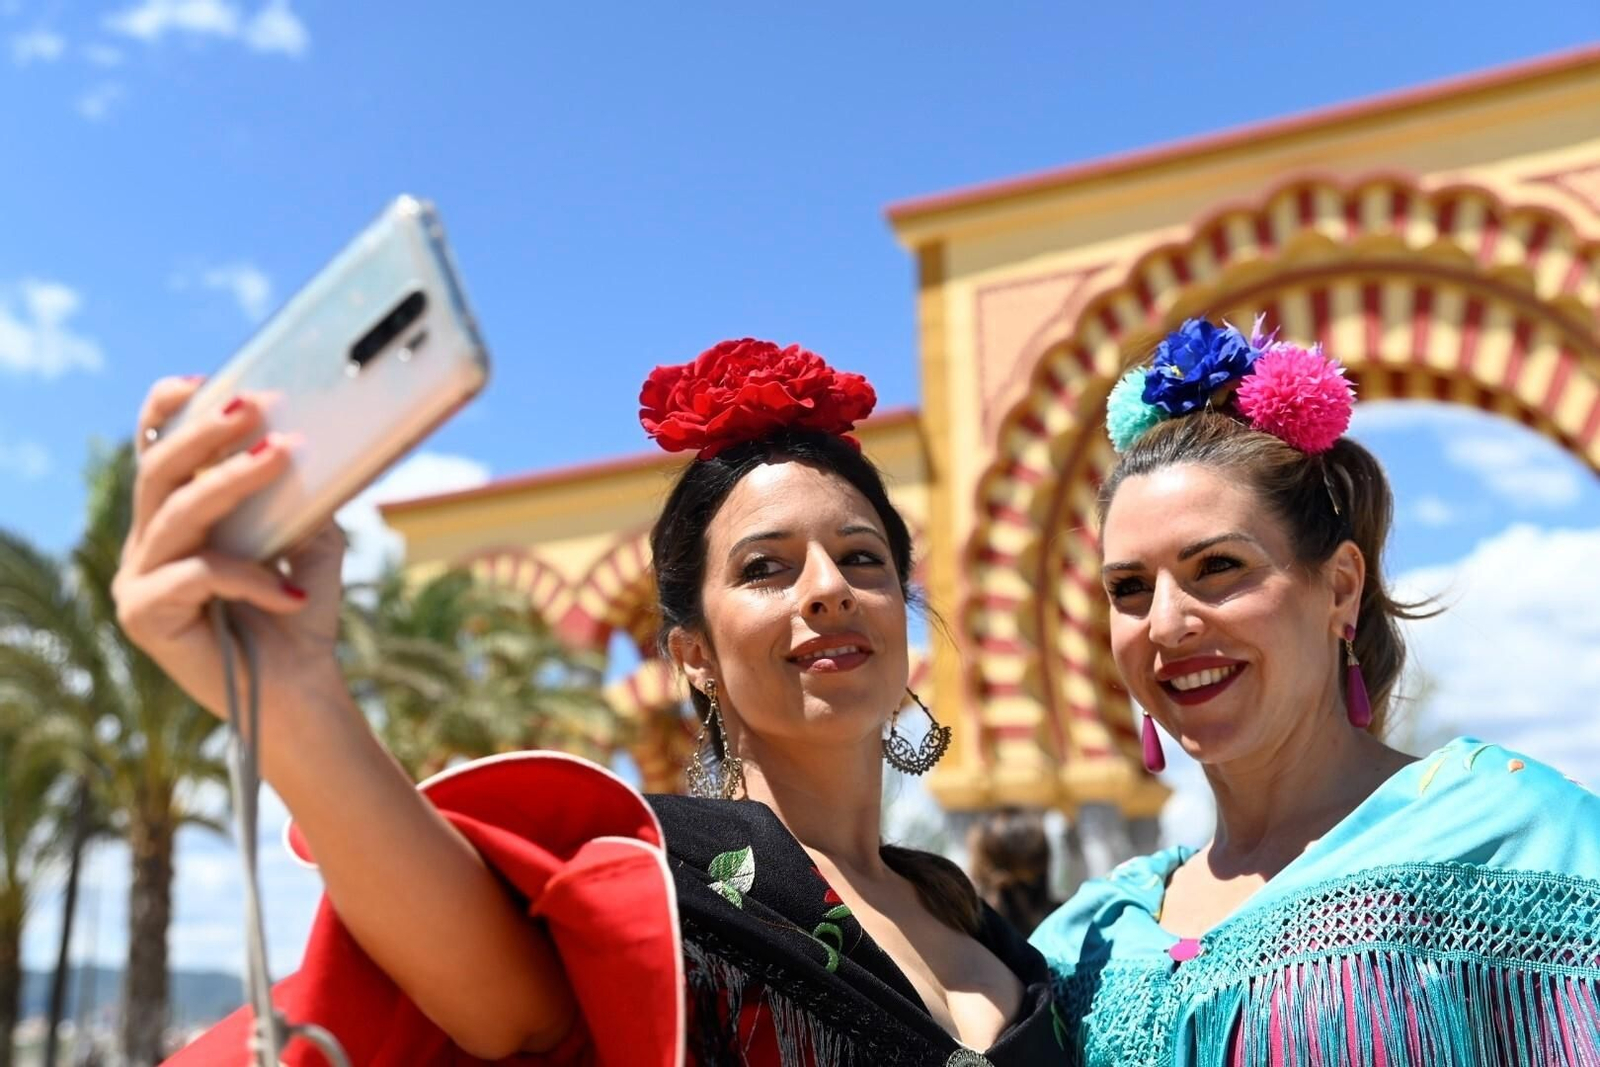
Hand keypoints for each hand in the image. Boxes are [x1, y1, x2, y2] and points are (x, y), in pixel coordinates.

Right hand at [114, 376, 347, 721]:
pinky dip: (250, 576)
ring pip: (178, 513)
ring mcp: (138, 580)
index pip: (156, 453)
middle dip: (206, 432)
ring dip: (232, 480)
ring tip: (280, 456)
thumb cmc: (300, 613)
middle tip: (252, 407)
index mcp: (177, 520)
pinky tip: (291, 590)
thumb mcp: (311, 541)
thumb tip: (317, 446)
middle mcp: (148, 545)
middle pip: (161, 471)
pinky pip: (197, 574)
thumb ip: (304, 498)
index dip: (168, 412)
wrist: (299, 689)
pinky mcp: (143, 616)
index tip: (203, 382)